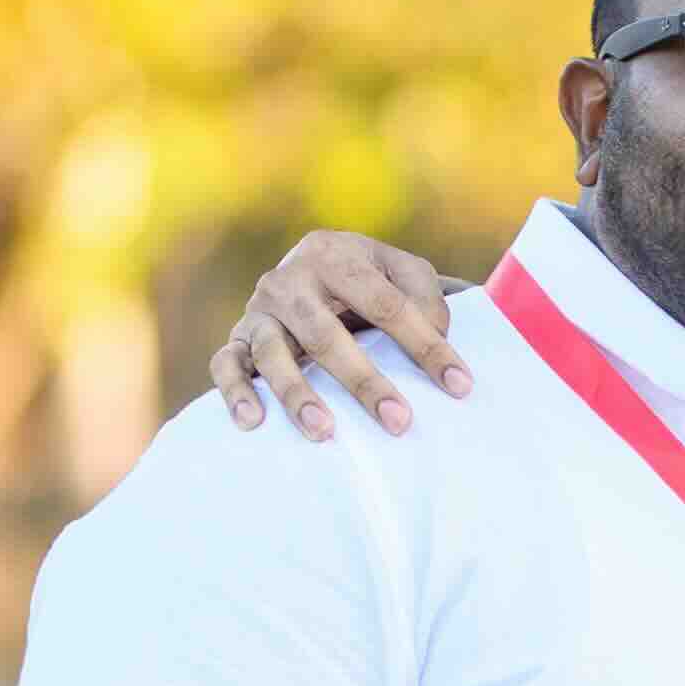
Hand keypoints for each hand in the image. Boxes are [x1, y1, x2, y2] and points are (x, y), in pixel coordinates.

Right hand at [211, 234, 463, 444]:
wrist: (311, 269)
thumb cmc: (368, 281)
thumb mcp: (401, 272)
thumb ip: (426, 296)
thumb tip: (436, 334)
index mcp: (336, 254)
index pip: (386, 303)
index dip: (425, 345)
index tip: (459, 386)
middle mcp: (290, 279)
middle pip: (326, 335)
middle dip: (364, 381)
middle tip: (400, 421)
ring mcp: (259, 310)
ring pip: (272, 355)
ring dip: (296, 394)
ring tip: (324, 431)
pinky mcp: (237, 338)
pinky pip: (225, 365)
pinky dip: (235, 393)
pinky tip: (254, 423)